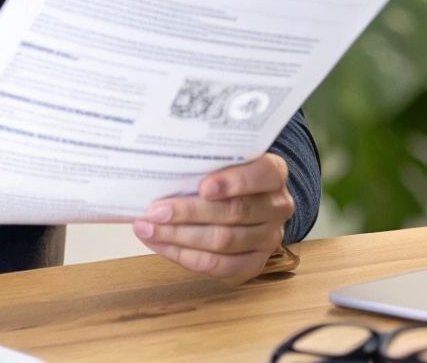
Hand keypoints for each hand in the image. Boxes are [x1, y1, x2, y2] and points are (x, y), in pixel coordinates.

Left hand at [133, 153, 292, 282]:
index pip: (263, 175)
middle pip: (236, 212)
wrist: (243, 203)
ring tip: (148, 228)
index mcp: (274, 173)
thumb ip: (204, 163)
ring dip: (180, 236)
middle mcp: (278, 206)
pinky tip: (160, 244)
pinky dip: (184, 256)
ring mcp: (269, 238)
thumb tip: (161, 168)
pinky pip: (218, 266)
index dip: (234, 182)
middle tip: (156, 211)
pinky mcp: (254, 263)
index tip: (203, 187)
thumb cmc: (224, 177)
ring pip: (224, 241)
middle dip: (190, 212)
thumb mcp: (221, 161)